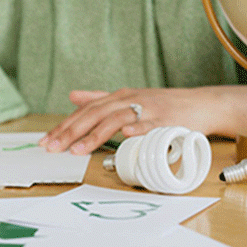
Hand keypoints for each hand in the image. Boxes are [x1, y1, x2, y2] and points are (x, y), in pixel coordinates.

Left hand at [39, 87, 220, 154]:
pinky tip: (123, 135)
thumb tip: (73, 96)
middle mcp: (130, 99)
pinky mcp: (165, 119)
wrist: (199, 104)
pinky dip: (135, 129)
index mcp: (119, 96)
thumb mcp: (129, 98)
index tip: (48, 140)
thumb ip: (100, 98)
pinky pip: (148, 124)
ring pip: (116, 118)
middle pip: (96, 113)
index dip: (66, 125)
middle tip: (53, 147)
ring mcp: (147, 109)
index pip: (87, 110)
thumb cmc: (163, 105)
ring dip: (96, 134)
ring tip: (77, 149)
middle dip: (72, 131)